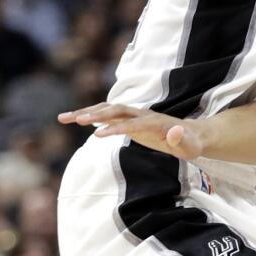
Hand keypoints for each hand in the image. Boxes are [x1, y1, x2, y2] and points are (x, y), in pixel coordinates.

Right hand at [59, 103, 207, 160]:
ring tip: (62, 118)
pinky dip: (92, 115)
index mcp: (155, 122)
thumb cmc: (191, 144)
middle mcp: (143, 115)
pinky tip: (74, 119)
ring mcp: (135, 115)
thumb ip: (182, 139)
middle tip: (74, 120)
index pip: (131, 124)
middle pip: (116, 111)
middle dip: (96, 114)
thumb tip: (175, 132)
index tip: (97, 135)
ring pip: (108, 109)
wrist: (192, 134)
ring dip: (86, 112)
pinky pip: (108, 115)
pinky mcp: (130, 120)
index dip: (115, 129)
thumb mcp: (190, 146)